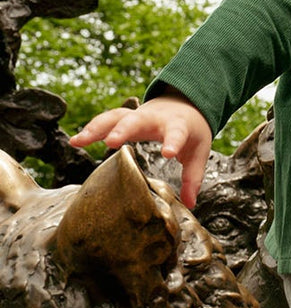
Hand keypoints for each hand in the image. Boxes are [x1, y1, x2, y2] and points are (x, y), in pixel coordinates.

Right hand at [70, 90, 212, 208]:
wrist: (184, 102)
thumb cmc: (190, 131)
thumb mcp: (198, 152)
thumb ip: (193, 178)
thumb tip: (189, 205)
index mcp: (177, 125)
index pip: (176, 133)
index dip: (173, 142)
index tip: (168, 153)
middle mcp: (154, 118)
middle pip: (137, 120)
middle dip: (123, 129)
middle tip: (111, 142)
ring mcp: (137, 115)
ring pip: (115, 117)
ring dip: (96, 128)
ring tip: (78, 141)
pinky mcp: (125, 117)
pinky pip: (106, 120)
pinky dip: (92, 129)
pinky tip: (76, 141)